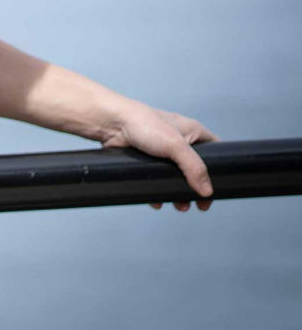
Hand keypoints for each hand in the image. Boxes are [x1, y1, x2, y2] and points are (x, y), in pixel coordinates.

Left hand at [100, 101, 218, 211]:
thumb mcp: (175, 145)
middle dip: (195, 189)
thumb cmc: (143, 123)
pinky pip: (156, 178)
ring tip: (177, 206)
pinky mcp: (146, 159)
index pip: (217, 152)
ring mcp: (162, 151)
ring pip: (175, 177)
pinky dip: (158, 190)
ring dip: (177, 193)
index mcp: (193, 132)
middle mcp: (179, 141)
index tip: (217, 190)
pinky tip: (156, 200)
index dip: (219, 171)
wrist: (110, 123)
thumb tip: (207, 192)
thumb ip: (194, 168)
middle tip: (196, 205)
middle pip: (195, 170)